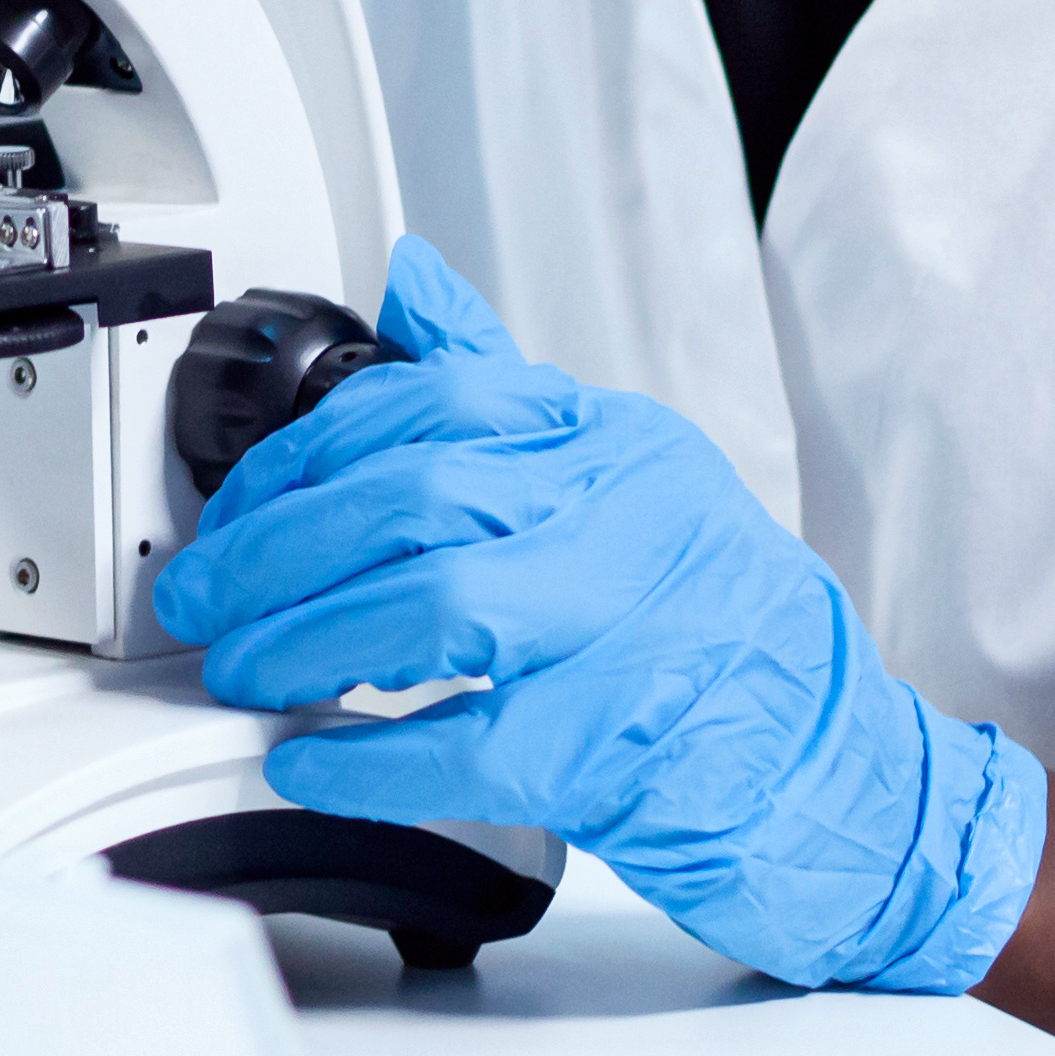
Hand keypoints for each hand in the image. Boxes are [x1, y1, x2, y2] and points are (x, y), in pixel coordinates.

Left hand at [146, 237, 1044, 993]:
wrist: (850, 777)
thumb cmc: (725, 637)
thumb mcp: (630, 481)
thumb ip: (510, 388)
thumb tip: (412, 277)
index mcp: (618, 444)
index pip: (435, 402)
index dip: (308, 453)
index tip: (240, 502)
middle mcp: (631, 516)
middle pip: (413, 499)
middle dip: (276, 549)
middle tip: (204, 598)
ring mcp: (634, 629)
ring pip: (432, 605)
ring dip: (305, 640)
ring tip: (243, 669)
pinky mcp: (625, 745)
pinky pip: (466, 741)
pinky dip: (367, 757)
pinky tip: (308, 761)